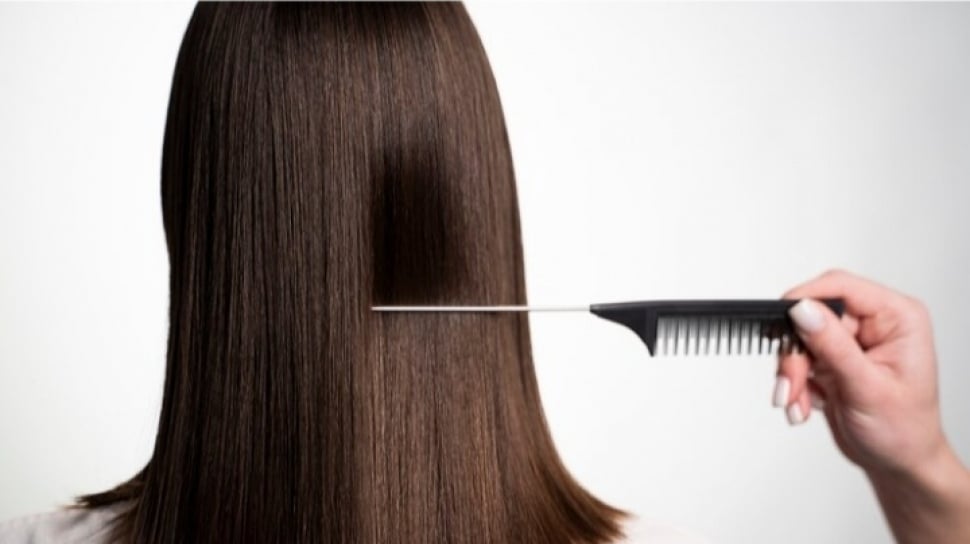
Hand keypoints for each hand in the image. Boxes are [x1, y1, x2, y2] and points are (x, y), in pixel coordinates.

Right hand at [776, 269, 969, 542]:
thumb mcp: (868, 388)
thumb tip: (803, 311)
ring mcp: (850, 342)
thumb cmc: (904, 431)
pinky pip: (796, 360)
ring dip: (791, 374)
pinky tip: (803, 405)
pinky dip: (793, 384)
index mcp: (897, 318)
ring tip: (797, 402)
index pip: (841, 288)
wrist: (899, 464)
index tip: (783, 324)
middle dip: (796, 354)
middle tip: (792, 384)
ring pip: (798, 339)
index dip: (806, 300)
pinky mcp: (831, 359)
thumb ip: (833, 346)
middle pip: (812, 315)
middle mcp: (873, 324)